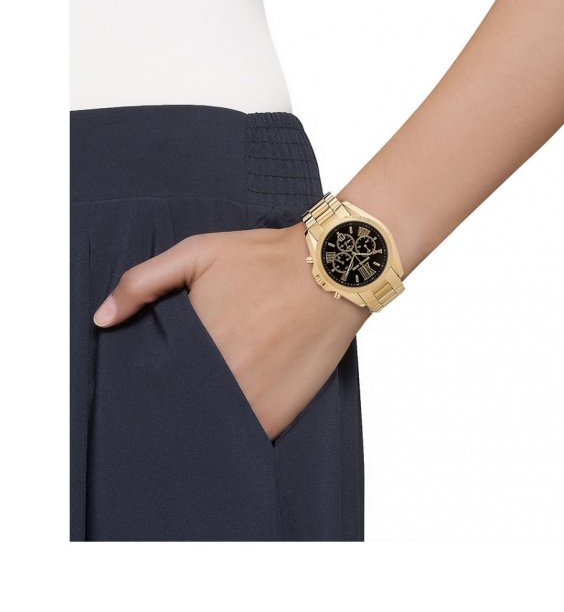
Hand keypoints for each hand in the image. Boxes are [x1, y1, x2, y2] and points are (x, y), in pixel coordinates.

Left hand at [93, 222, 370, 439]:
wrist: (332, 272)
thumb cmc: (266, 260)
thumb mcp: (197, 253)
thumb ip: (142, 282)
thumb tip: (103, 318)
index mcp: (190, 344)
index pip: (150, 383)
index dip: (148, 385)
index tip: (154, 382)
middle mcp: (216, 379)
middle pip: (178, 409)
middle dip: (175, 404)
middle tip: (186, 388)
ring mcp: (248, 401)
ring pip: (210, 429)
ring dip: (205, 421)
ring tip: (213, 399)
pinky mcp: (278, 415)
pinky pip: (245, 437)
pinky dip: (238, 431)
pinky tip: (239, 407)